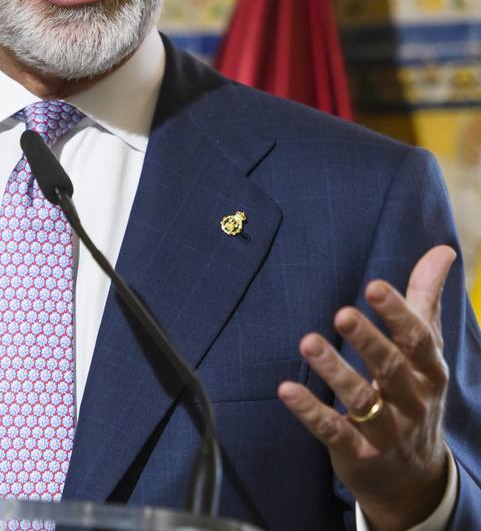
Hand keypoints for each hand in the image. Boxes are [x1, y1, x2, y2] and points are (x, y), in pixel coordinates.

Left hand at [278, 245, 455, 530]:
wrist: (415, 478)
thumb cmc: (415, 394)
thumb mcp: (425, 349)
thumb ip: (426, 298)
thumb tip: (442, 250)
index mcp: (428, 371)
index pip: (417, 339)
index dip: (397, 313)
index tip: (374, 286)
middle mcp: (412, 401)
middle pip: (391, 368)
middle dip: (367, 341)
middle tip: (341, 313)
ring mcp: (385, 430)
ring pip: (361, 400)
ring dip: (334, 371)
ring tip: (308, 342)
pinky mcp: (358, 453)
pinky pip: (333, 431)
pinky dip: (310, 411)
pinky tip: (286, 390)